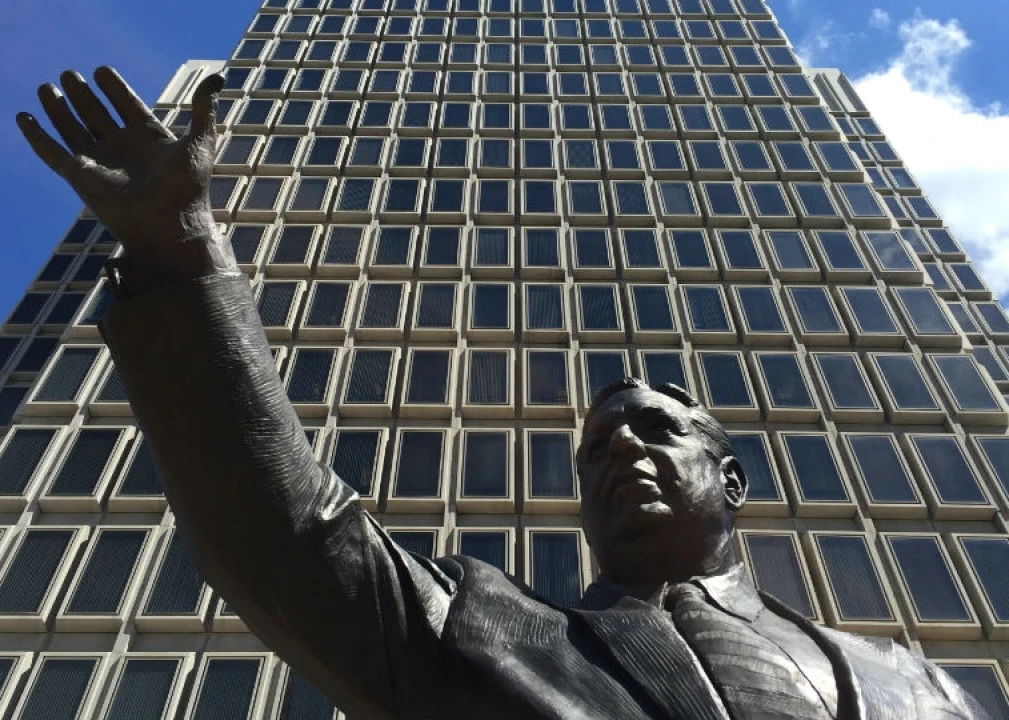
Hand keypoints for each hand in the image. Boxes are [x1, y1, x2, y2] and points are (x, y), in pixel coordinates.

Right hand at [16, 67, 236, 286]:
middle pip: (97, 115)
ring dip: (58, 109)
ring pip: (72, 129)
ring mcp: (100, 162)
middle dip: (83, 95)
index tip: (103, 72)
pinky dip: (36, 136)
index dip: (115, 89)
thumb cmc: (188, 187)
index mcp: (149, 139)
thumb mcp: (200, 141)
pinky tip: (24, 117)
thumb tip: (219, 77)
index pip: (127, 106)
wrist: (170, 223)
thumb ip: (204, 109)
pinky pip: (51, 152)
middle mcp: (122, 148)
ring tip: (47, 87)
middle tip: (70, 75)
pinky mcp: (80, 176)